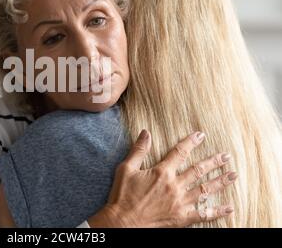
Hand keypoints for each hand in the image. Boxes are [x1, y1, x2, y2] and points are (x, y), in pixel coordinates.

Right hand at [88, 130, 236, 226]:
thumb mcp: (126, 169)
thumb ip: (139, 150)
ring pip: (205, 190)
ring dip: (220, 182)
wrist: (122, 222)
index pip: (180, 152)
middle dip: (214, 162)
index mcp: (161, 172)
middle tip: (226, 156)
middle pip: (198, 170)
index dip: (191, 142)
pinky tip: (229, 208)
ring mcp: (180, 203)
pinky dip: (218, 211)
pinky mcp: (182, 218)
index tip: (201, 136)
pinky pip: (204, 214)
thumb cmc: (122, 195)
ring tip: (233, 175)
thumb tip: (145, 132)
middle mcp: (174, 186)